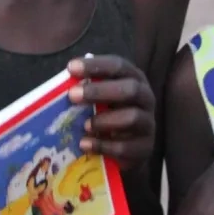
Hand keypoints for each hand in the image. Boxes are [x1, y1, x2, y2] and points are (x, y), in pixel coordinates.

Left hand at [67, 55, 154, 170]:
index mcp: (134, 78)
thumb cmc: (108, 114)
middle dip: (99, 91)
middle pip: (130, 89)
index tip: (71, 67)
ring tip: (84, 125)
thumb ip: (88, 89)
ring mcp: (148, 123)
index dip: (95, 66)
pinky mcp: (144, 148)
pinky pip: (125, 147)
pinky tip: (85, 144)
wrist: (127, 148)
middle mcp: (145, 98)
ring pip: (132, 117)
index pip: (118, 66)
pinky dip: (103, 145)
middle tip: (73, 95)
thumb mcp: (100, 98)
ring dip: (104, 120)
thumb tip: (65, 85)